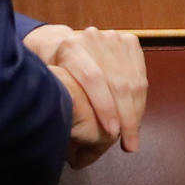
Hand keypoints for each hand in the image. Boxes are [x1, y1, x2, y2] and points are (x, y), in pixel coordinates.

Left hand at [25, 26, 146, 166]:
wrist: (56, 45)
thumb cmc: (50, 75)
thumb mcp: (44, 88)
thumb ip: (55, 107)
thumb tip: (68, 147)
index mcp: (69, 48)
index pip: (93, 78)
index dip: (105, 106)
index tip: (111, 134)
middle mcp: (92, 38)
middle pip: (118, 81)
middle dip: (126, 116)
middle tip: (128, 144)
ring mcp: (112, 38)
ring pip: (133, 80)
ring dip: (136, 111)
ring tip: (132, 136)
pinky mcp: (128, 41)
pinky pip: (140, 75)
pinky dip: (140, 99)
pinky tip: (136, 117)